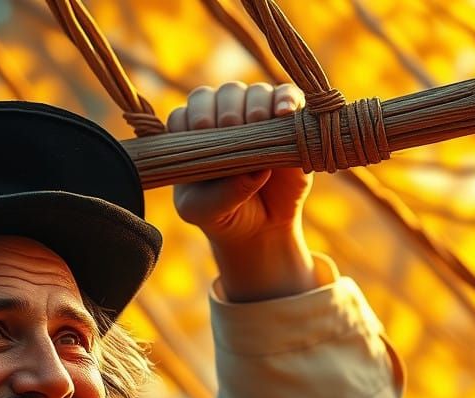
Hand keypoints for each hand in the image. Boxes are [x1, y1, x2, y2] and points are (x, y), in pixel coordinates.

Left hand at [168, 82, 319, 300]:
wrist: (260, 229)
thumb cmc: (223, 215)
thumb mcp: (208, 212)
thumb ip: (220, 194)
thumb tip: (255, 171)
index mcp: (193, 138)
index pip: (186, 114)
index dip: (193, 119)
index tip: (202, 135)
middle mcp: (223, 118)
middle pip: (222, 94)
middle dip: (226, 111)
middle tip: (232, 129)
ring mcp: (256, 116)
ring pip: (255, 92)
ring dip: (255, 104)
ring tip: (258, 123)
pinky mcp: (288, 120)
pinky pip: (288, 96)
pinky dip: (287, 98)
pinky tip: (284, 111)